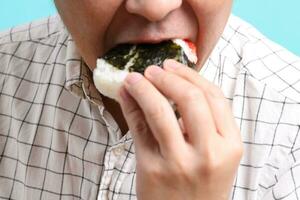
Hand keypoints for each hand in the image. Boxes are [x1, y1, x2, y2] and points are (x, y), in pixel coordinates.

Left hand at [117, 59, 242, 199]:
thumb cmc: (202, 186)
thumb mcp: (217, 156)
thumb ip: (205, 123)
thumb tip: (175, 82)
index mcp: (230, 146)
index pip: (215, 97)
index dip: (192, 75)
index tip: (174, 66)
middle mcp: (209, 153)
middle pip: (190, 98)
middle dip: (169, 77)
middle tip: (153, 69)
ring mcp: (179, 162)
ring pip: (160, 110)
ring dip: (144, 87)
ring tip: (134, 77)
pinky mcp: (152, 169)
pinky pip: (139, 128)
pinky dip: (130, 106)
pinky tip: (126, 94)